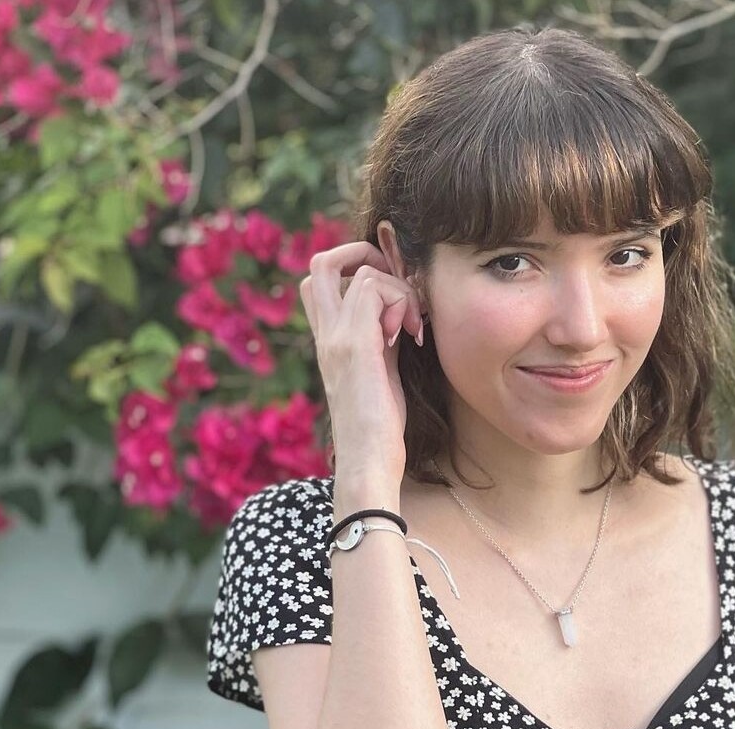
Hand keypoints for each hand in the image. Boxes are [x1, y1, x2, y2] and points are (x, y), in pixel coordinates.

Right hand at [299, 240, 423, 486]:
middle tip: (398, 291)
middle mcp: (326, 334)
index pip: (322, 283)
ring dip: (399, 289)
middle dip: (365, 258)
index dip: (358, 272)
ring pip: (361, 272)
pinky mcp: (355, 344)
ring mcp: (337, 337)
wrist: (367, 463)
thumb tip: (402, 316)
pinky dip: (401, 300)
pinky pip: (373, 287)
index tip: (395, 304)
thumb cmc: (379, 431)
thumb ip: (385, 342)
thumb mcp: (383, 375)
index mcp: (330, 342)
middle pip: (321, 264)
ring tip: (412, 328)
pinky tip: (410, 336)